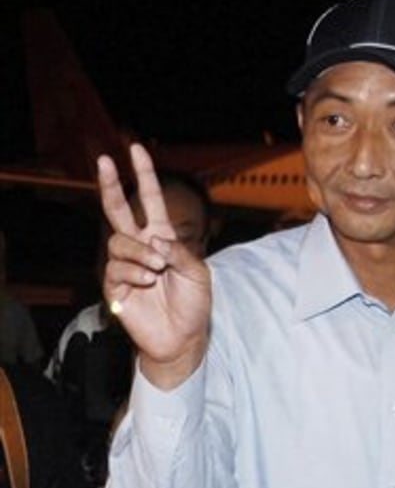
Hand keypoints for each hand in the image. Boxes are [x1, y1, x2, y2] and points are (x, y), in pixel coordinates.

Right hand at [98, 143, 210, 388]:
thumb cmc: (193, 305)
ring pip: (119, 242)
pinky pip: (116, 268)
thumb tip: (154, 240)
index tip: (136, 149)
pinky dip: (134, 273)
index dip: (144, 175)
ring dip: (140, 253)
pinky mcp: (115, 287)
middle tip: (104, 161)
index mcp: (161, 238)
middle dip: (110, 184)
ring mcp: (125, 266)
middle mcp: (140, 247)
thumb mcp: (198, 273)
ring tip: (157, 270)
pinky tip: (147, 282)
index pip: (150, 200)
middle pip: (118, 209)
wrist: (183, 337)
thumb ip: (180, 252)